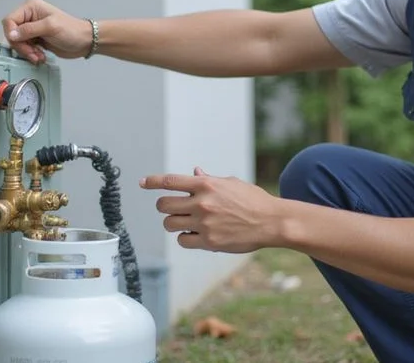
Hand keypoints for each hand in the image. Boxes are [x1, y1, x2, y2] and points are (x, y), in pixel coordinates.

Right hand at [1, 0, 92, 63]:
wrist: (85, 41)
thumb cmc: (72, 30)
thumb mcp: (50, 27)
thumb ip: (29, 30)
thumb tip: (12, 34)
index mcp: (31, 8)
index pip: (10, 20)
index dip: (12, 33)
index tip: (20, 43)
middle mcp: (29, 16)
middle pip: (12, 33)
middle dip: (22, 46)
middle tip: (34, 53)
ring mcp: (32, 28)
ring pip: (17, 43)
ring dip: (27, 52)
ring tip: (39, 56)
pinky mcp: (35, 39)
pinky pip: (25, 48)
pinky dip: (31, 54)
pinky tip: (40, 56)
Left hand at [139, 167, 283, 253]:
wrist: (272, 221)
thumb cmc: (253, 200)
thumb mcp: (231, 184)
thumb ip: (209, 180)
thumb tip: (194, 172)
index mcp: (206, 185)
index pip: (170, 181)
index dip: (152, 181)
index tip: (142, 182)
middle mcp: (202, 203)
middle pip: (163, 205)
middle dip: (164, 207)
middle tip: (173, 209)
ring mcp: (204, 223)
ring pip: (169, 224)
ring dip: (173, 223)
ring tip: (185, 222)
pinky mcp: (209, 241)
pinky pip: (183, 241)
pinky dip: (186, 238)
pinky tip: (196, 235)